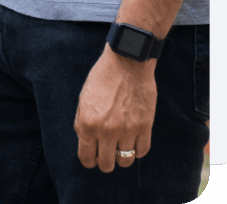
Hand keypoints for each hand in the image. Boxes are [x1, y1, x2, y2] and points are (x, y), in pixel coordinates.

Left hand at [74, 45, 156, 172]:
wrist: (126, 62)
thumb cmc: (102, 77)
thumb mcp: (83, 98)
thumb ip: (81, 121)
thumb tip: (83, 140)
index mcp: (88, 123)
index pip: (86, 157)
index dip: (88, 160)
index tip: (91, 158)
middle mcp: (106, 131)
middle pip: (106, 164)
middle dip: (104, 161)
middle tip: (105, 154)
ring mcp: (127, 131)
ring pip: (125, 161)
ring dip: (121, 157)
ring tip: (119, 147)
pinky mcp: (145, 127)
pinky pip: (141, 151)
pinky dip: (136, 150)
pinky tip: (132, 141)